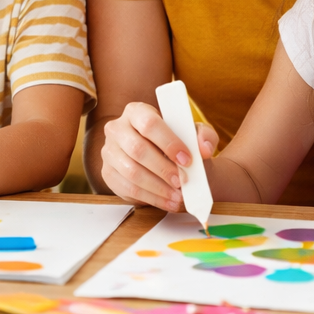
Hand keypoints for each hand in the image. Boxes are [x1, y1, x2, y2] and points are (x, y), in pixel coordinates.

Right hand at [98, 101, 216, 211]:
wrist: (166, 161)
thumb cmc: (179, 144)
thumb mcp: (195, 135)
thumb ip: (204, 136)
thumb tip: (203, 149)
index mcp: (136, 111)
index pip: (149, 123)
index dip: (168, 142)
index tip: (187, 160)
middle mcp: (117, 128)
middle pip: (137, 149)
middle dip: (163, 168)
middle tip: (182, 182)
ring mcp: (109, 152)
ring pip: (131, 172)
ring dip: (158, 188)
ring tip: (178, 196)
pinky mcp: (108, 173)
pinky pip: (128, 189)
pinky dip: (151, 198)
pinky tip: (167, 202)